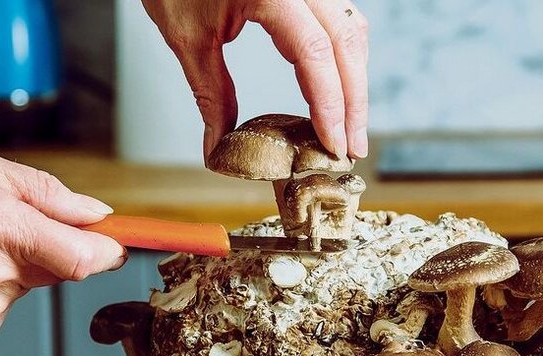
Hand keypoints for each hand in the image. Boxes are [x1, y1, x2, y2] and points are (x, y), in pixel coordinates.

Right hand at [0, 148, 125, 338]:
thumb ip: (48, 193)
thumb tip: (97, 214)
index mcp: (1, 228)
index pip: (84, 257)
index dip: (110, 251)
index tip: (122, 242)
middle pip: (64, 266)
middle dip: (55, 243)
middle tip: (16, 222)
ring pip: (36, 281)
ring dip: (22, 260)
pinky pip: (13, 299)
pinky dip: (0, 281)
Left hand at [141, 0, 368, 159]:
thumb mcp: (188, 37)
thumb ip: (211, 93)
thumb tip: (218, 148)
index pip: (315, 52)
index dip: (329, 104)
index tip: (332, 144)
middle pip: (345, 43)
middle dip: (353, 101)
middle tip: (352, 148)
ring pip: (350, 29)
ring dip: (354, 80)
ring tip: (348, 127)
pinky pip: (339, 19)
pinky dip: (343, 58)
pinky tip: (338, 90)